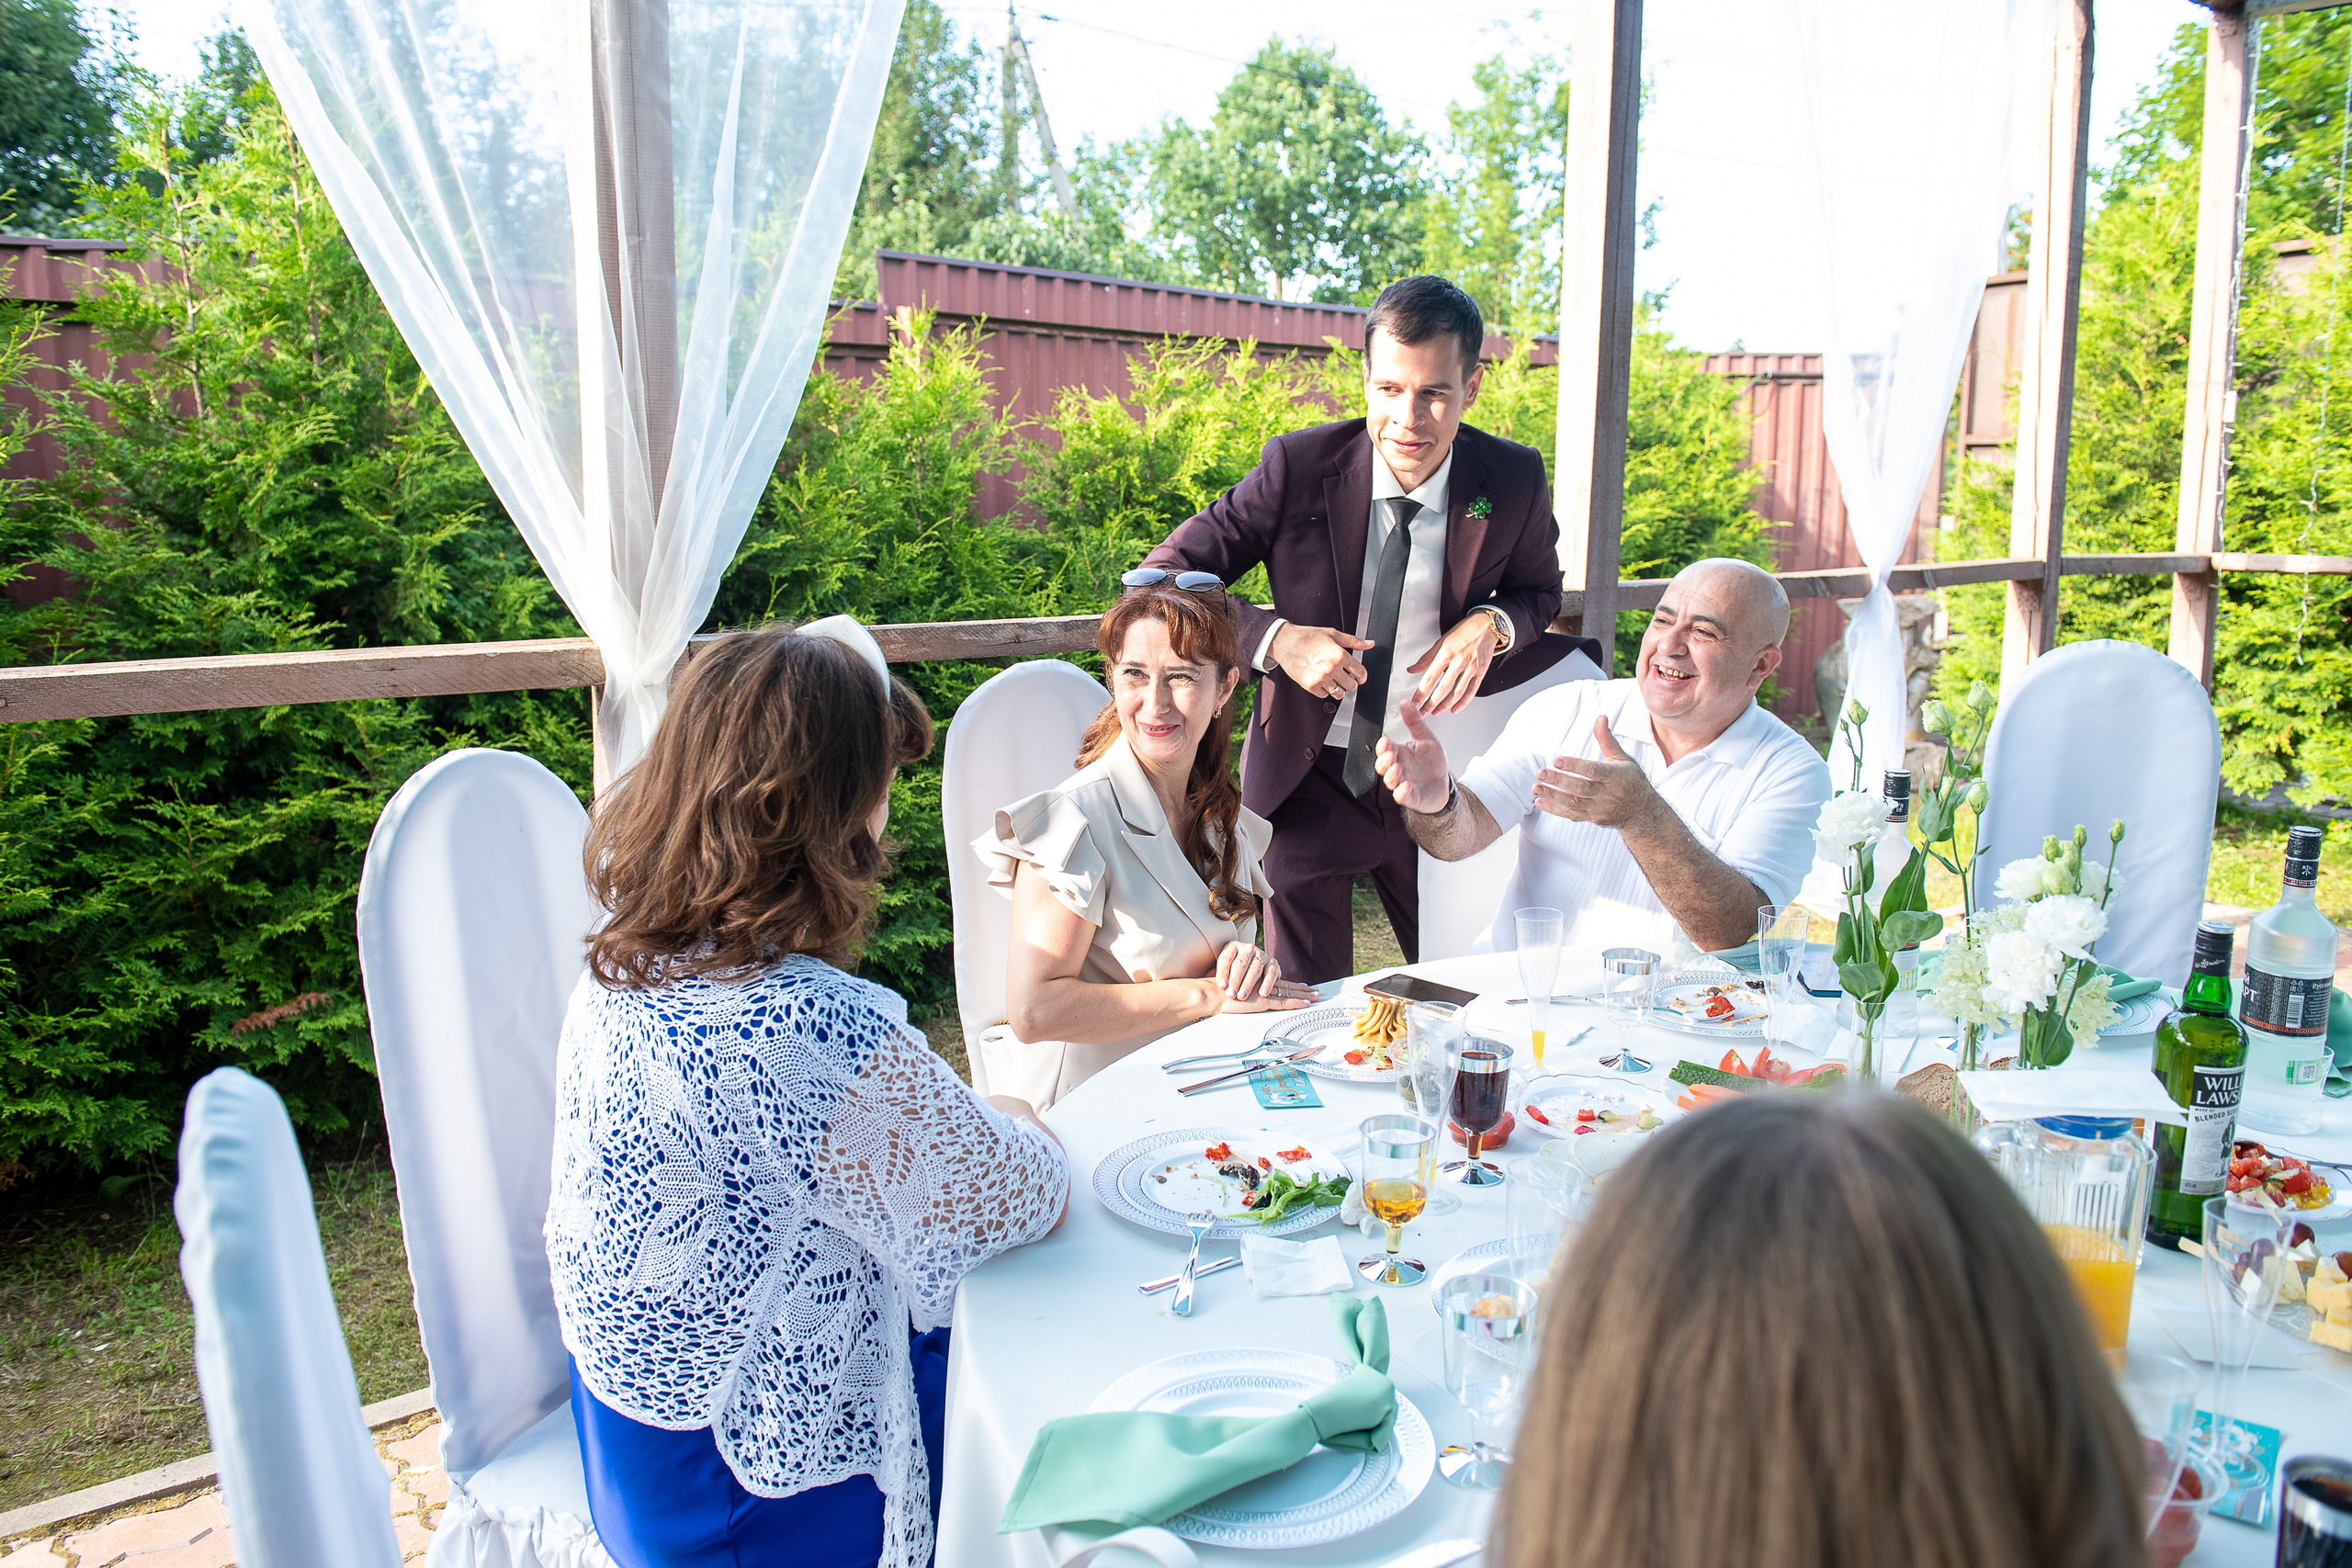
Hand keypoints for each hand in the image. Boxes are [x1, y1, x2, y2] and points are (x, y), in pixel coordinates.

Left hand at [1213, 940, 1281, 1000]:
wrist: (1254, 965)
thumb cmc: (1234, 970)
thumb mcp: (1224, 968)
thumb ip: (1216, 975)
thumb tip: (1205, 983)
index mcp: (1233, 947)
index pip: (1226, 958)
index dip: (1223, 972)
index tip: (1221, 986)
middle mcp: (1248, 948)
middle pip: (1240, 964)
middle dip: (1235, 980)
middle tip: (1231, 994)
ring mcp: (1262, 955)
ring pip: (1255, 969)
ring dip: (1248, 984)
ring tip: (1242, 997)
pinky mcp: (1273, 963)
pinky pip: (1271, 973)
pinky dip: (1267, 984)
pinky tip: (1262, 994)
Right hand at [1217, 979, 1316, 1014]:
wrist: (1215, 994)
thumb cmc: (1220, 993)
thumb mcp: (1235, 990)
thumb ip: (1243, 991)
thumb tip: (1242, 997)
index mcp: (1258, 983)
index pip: (1279, 983)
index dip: (1291, 985)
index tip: (1301, 985)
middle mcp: (1264, 985)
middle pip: (1288, 986)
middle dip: (1302, 989)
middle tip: (1315, 991)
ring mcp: (1265, 993)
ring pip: (1290, 993)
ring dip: (1304, 995)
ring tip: (1316, 996)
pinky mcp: (1264, 1001)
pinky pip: (1284, 1002)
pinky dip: (1296, 1003)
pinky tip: (1305, 1003)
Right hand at [1271, 622, 1373, 700]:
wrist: (1286, 642)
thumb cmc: (1308, 637)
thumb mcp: (1333, 634)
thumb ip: (1353, 641)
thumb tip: (1369, 644)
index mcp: (1339, 655)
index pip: (1360, 673)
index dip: (1361, 676)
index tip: (1359, 676)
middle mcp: (1331, 668)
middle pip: (1352, 686)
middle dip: (1350, 681)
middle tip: (1344, 676)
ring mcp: (1321, 679)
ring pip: (1339, 694)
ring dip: (1338, 688)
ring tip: (1333, 679)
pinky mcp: (1310, 686)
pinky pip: (1325, 695)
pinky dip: (1325, 690)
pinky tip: (1321, 680)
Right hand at [1374, 697, 1451, 813]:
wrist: (1443, 784)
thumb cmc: (1432, 764)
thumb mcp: (1427, 739)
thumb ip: (1415, 722)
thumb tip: (1406, 702)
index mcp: (1400, 753)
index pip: (1385, 748)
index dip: (1383, 746)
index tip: (1385, 741)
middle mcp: (1399, 768)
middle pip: (1382, 766)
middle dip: (1383, 760)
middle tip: (1390, 755)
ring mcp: (1403, 783)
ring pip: (1390, 781)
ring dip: (1391, 775)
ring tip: (1397, 768)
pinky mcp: (1411, 797)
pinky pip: (1402, 796)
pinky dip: (1402, 792)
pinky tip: (1406, 785)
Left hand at [1407, 613, 1501, 714]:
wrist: (1487, 626)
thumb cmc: (1464, 632)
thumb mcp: (1441, 642)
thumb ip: (1426, 658)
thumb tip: (1412, 669)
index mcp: (1446, 654)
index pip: (1429, 678)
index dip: (1420, 693)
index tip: (1414, 703)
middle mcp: (1459, 662)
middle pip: (1442, 689)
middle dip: (1430, 704)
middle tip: (1422, 713)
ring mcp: (1471, 668)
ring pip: (1456, 692)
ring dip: (1445, 705)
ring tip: (1436, 712)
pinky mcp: (1481, 672)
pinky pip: (1472, 691)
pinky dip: (1463, 703)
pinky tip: (1454, 709)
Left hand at [1534, 717, 1662, 830]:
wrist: (1641, 812)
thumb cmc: (1630, 780)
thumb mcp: (1623, 758)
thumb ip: (1607, 740)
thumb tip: (1600, 717)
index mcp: (1615, 776)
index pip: (1593, 771)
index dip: (1575, 766)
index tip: (1557, 760)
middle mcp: (1607, 794)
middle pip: (1581, 788)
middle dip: (1559, 781)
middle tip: (1540, 773)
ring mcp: (1599, 808)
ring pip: (1574, 803)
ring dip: (1553, 796)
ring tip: (1535, 787)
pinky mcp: (1592, 818)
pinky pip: (1572, 815)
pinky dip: (1555, 810)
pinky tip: (1539, 801)